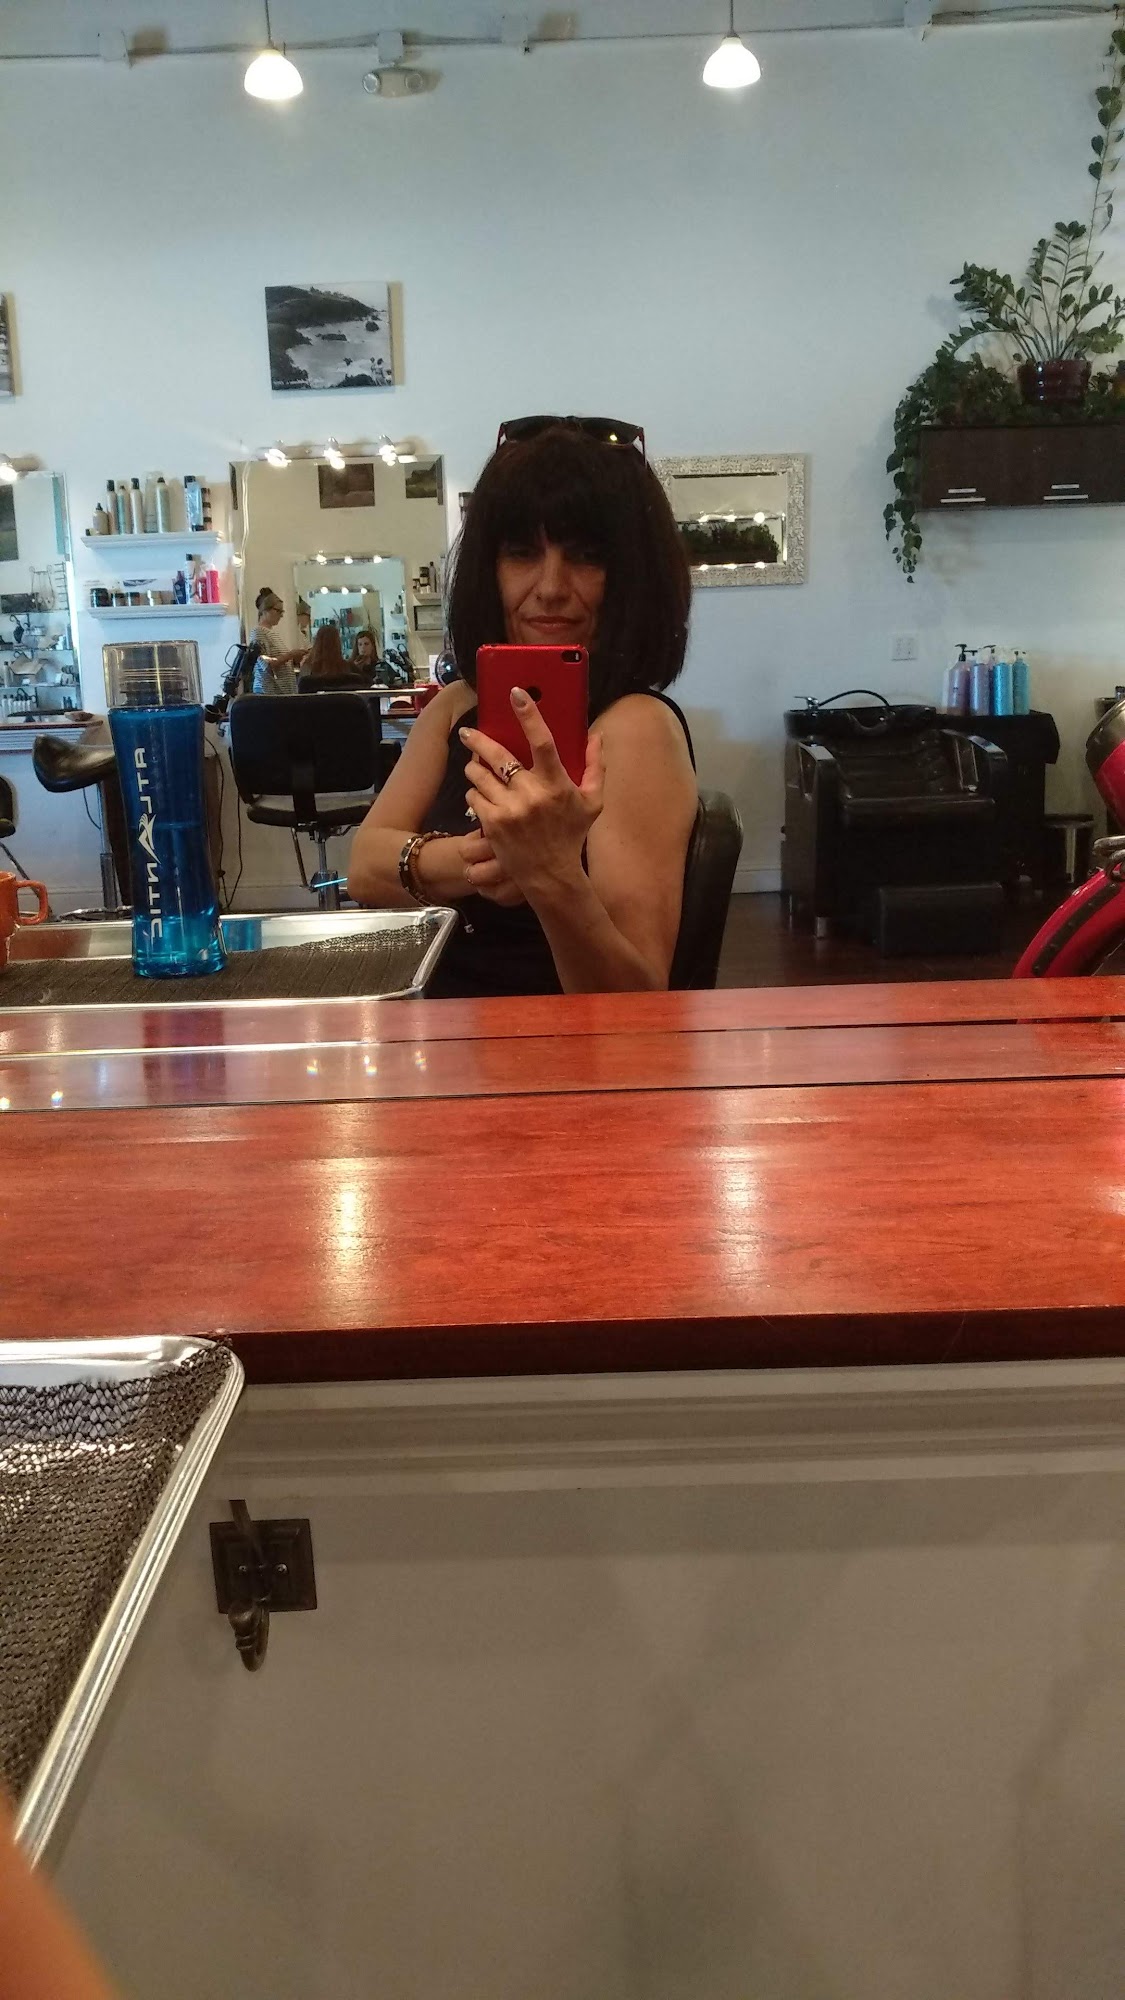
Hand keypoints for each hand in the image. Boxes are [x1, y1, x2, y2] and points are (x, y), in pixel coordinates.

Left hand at [461, 689, 603, 903]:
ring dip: (475, 768)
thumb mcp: (592, 803)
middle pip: (498, 756)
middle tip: (468, 733)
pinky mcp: (493, 824)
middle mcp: (532, 795)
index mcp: (557, 784)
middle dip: (478, 740)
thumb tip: (596, 736)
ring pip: (480, 775)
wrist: (550, 875)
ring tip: (475, 767)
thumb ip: (596, 767)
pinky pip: (474, 796)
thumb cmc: (571, 836)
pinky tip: (482, 794)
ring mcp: (510, 810)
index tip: (516, 693)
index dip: (528, 714)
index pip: (542, 741)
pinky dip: (476, 792)